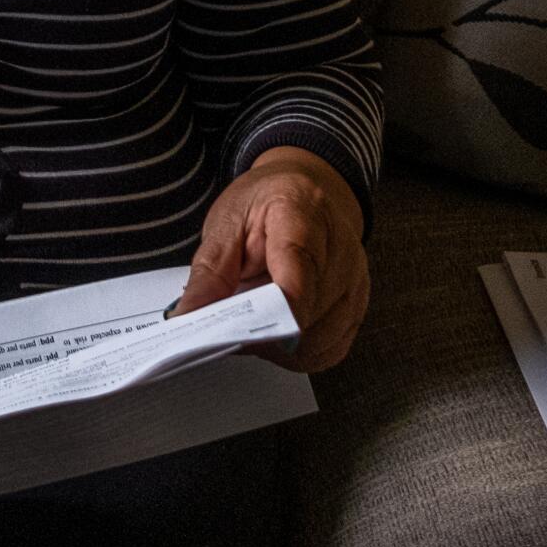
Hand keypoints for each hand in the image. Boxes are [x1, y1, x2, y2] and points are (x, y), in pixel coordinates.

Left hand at [170, 146, 369, 372]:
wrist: (303, 193)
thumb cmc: (263, 205)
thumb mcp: (225, 224)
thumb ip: (209, 274)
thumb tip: (187, 317)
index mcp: (303, 212)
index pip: (298, 272)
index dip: (272, 312)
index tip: (240, 335)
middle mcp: (341, 249)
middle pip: (308, 315)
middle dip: (263, 332)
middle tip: (228, 328)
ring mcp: (355, 280)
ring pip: (319, 341)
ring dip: (279, 348)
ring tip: (250, 326)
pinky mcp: (358, 307)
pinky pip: (329, 349)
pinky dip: (298, 354)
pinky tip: (275, 337)